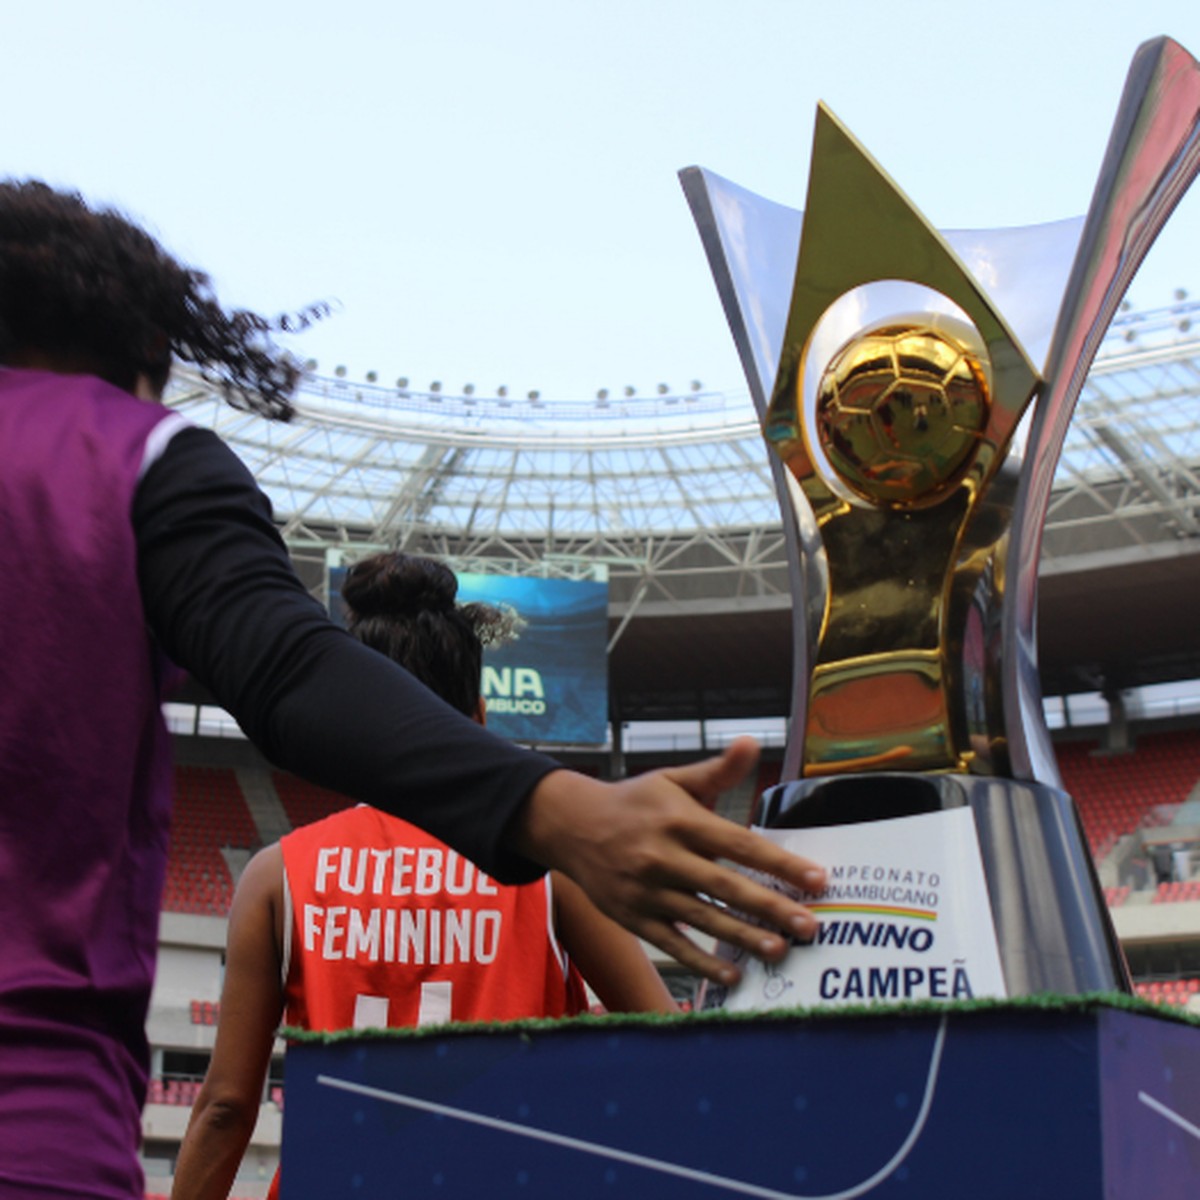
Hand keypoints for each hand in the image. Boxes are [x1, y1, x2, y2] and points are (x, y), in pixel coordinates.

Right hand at [515, 738, 825, 983]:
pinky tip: (732, 975)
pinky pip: (673, 944)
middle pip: (726, 886)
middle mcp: (664, 856)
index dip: (780, 863)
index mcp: (681, 820)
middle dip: (770, 907)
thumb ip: (718, 770)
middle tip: (809, 926)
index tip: (817, 878)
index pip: (740, 844)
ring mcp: (647, 890)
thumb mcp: (672, 779)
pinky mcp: (633, 917)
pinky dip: (702, 961)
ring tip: (779, 950)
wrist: (570, 826)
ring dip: (743, 937)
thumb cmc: (634, 802)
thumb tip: (752, 742)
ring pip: (703, 918)